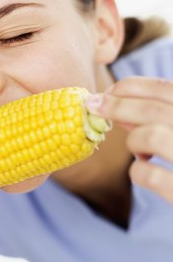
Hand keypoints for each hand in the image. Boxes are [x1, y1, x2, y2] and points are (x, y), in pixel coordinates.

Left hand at [86, 76, 172, 203]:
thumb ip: (160, 115)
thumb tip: (115, 104)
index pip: (166, 89)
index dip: (131, 87)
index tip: (108, 91)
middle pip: (154, 110)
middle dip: (116, 106)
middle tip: (95, 107)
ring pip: (151, 136)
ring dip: (134, 141)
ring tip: (139, 151)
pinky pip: (149, 175)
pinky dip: (138, 171)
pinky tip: (144, 171)